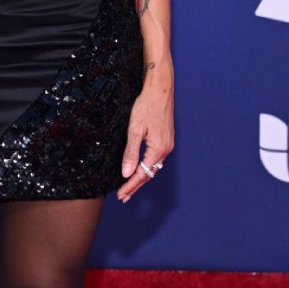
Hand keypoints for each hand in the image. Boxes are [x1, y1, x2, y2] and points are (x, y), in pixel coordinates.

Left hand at [116, 72, 173, 203]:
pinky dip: (146, 168)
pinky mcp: (166, 140)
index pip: (142, 174)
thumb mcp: (134, 130)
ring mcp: (167, 145)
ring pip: (153, 168)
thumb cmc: (146, 106)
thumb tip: (126, 173)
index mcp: (158, 149)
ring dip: (141, 179)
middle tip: (123, 197)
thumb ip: (131, 153)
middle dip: (135, 186)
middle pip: (149, 174)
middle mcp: (165, 150)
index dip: (130, 186)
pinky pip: (156, 160)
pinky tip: (140, 170)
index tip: (120, 195)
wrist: (160, 90)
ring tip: (129, 188)